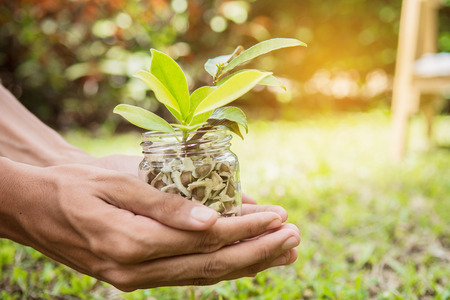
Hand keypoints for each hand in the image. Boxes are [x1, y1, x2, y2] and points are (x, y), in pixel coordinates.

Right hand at [0, 160, 299, 290]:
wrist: (38, 205)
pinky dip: (222, 266)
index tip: (279, 216)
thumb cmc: (74, 185)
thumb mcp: (116, 184)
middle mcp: (136, 271)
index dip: (246, 230)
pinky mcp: (137, 275)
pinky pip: (188, 272)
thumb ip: (165, 205)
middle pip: (211, 265)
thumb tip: (213, 221)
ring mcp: (136, 278)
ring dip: (247, 264)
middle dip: (258, 251)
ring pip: (203, 274)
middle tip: (294, 237)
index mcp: (131, 244)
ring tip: (284, 251)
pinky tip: (245, 258)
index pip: (205, 240)